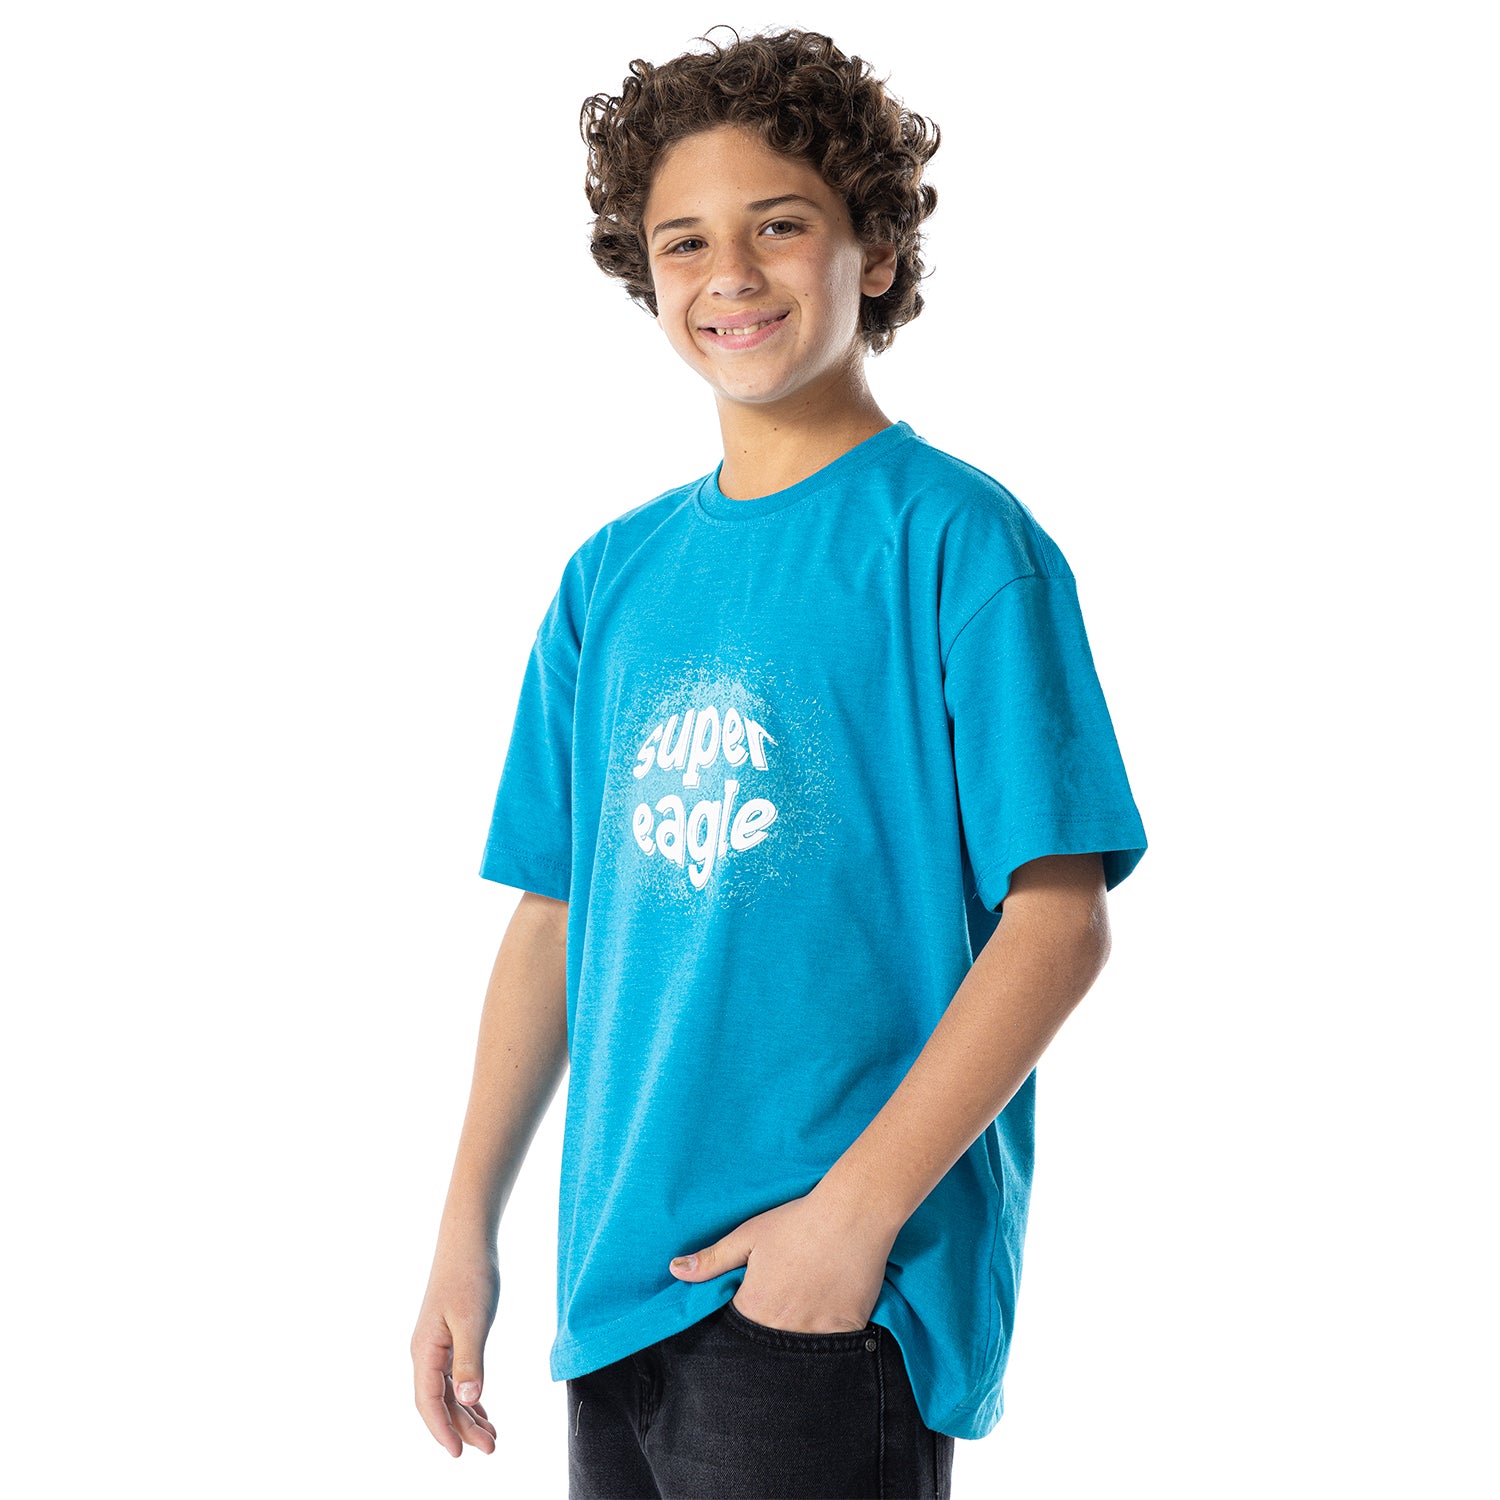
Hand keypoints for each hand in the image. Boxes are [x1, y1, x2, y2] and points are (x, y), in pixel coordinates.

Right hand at [411, 1245, 501, 1457]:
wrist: (468, 1240)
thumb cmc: (470, 1276)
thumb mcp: (473, 1321)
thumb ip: (470, 1362)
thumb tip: (468, 1402)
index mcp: (425, 1350)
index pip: (429, 1402)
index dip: (442, 1430)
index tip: (460, 1454)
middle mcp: (426, 1352)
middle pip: (440, 1402)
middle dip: (463, 1428)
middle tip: (491, 1449)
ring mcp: (437, 1346)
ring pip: (449, 1392)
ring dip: (468, 1415)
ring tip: (491, 1437)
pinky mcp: (449, 1338)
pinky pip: (455, 1377)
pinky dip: (469, 1396)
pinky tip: (482, 1410)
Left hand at [668, 1185, 898, 1334]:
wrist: (852, 1216)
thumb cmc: (796, 1223)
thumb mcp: (748, 1235)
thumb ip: (712, 1260)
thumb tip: (674, 1271)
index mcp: (754, 1307)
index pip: (735, 1334)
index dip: (740, 1326)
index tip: (749, 1312)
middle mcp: (781, 1328)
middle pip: (765, 1349)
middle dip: (766, 1337)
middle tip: (779, 1311)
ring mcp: (815, 1334)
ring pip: (797, 1356)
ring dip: (794, 1341)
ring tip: (801, 1315)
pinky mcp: (846, 1332)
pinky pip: (831, 1352)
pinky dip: (826, 1342)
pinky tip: (826, 1318)